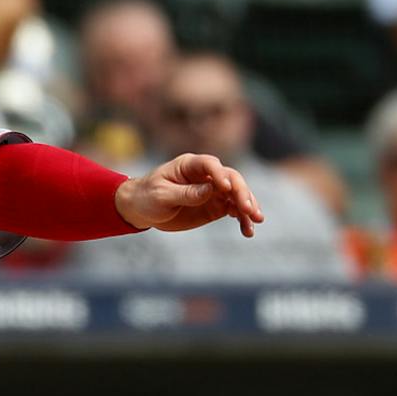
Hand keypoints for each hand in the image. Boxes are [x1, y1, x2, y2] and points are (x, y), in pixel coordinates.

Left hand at [115, 153, 263, 236]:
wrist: (140, 209)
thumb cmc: (147, 196)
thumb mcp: (162, 195)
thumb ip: (186, 193)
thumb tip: (211, 189)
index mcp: (189, 165)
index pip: (210, 164)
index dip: (220, 174)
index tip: (225, 188)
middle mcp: (206, 175)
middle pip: (231, 179)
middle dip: (241, 193)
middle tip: (248, 209)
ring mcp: (213, 191)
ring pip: (236, 195)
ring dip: (248, 207)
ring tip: (256, 221)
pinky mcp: (215, 206)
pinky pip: (233, 210)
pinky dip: (242, 219)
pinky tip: (248, 230)